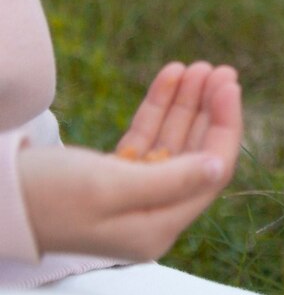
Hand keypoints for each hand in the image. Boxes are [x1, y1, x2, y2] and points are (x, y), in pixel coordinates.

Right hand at [18, 61, 242, 260]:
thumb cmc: (43, 197)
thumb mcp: (110, 187)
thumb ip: (171, 180)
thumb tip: (220, 168)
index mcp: (156, 227)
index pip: (211, 173)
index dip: (224, 127)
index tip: (228, 86)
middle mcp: (149, 214)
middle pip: (195, 155)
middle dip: (209, 110)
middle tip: (220, 70)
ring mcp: (130, 195)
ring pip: (171, 142)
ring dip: (185, 104)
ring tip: (199, 67)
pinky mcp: (108, 177)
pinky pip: (145, 139)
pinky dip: (157, 108)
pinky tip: (170, 76)